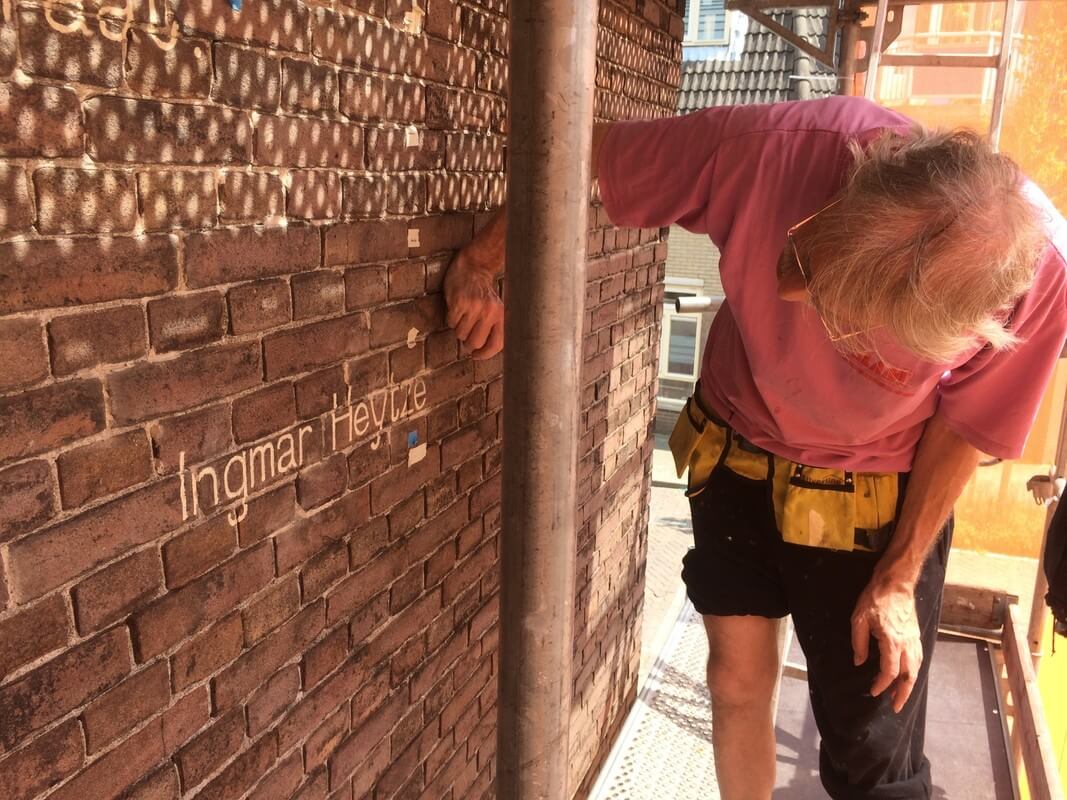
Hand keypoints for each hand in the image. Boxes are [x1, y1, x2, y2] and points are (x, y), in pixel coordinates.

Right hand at [443, 250, 503, 359]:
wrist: (472, 267)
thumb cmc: (483, 293)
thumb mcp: (496, 309)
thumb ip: (494, 328)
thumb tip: (485, 351)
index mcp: (501, 315)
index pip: (496, 344)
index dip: (485, 354)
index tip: (477, 356)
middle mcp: (489, 312)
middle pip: (475, 343)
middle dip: (468, 342)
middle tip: (467, 333)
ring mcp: (474, 307)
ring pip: (460, 334)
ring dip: (459, 329)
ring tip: (463, 316)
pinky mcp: (459, 303)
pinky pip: (451, 323)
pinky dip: (451, 320)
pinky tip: (457, 309)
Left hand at [851, 575, 921, 712]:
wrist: (896, 583)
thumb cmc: (875, 598)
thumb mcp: (858, 619)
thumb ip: (858, 642)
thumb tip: (858, 662)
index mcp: (892, 641)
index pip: (890, 671)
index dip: (882, 684)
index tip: (874, 691)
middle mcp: (907, 644)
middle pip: (909, 676)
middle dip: (903, 694)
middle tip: (895, 707)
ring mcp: (914, 639)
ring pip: (916, 669)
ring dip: (909, 685)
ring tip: (899, 695)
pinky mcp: (916, 635)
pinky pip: (918, 659)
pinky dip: (913, 672)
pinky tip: (907, 675)